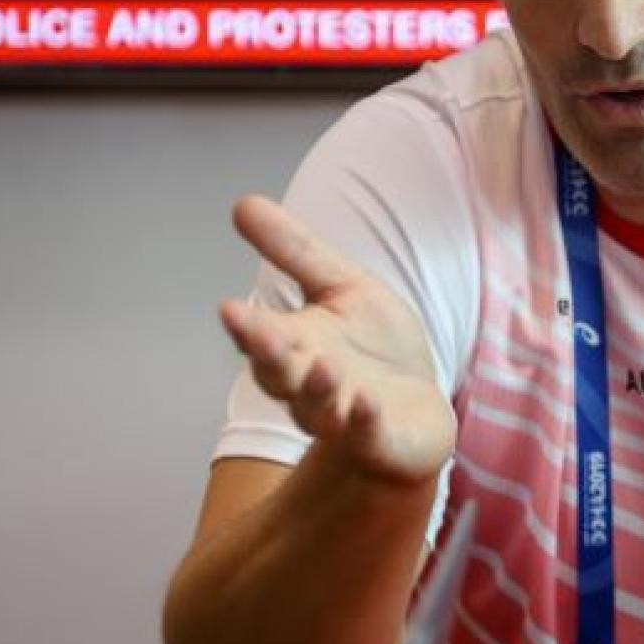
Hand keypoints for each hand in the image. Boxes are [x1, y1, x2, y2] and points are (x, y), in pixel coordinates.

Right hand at [219, 195, 456, 485]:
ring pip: (320, 409)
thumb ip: (294, 250)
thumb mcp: (341, 286)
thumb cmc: (372, 347)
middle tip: (257, 334)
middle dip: (270, 355)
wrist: (414, 414)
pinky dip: (365, 423)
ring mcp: (345, 418)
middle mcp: (311, 386)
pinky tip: (367, 405)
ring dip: (319, 389)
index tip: (229, 309)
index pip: (262, 338)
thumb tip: (241, 202)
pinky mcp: (381, 441)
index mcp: (296, 347)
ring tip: (323, 367)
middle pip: (281, 375)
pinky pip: (369, 436)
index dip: (247, 327)